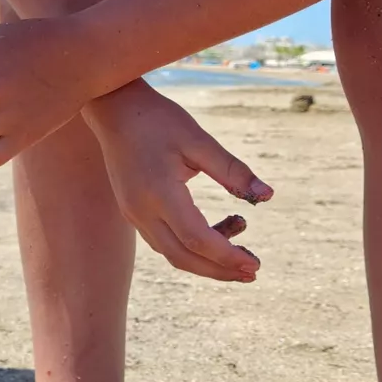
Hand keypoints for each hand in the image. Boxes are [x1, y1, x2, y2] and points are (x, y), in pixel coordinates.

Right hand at [90, 79, 271, 281]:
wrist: (113, 109)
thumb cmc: (157, 120)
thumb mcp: (199, 140)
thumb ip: (233, 171)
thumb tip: (268, 195)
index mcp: (160, 193)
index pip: (197, 239)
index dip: (228, 256)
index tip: (255, 264)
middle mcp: (142, 211)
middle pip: (183, 257)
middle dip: (219, 270)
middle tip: (253, 271)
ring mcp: (134, 214)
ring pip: (173, 253)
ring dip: (207, 261)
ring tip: (242, 247)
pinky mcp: (133, 212)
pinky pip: (164, 241)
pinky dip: (191, 246)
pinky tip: (217, 231)